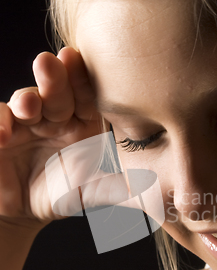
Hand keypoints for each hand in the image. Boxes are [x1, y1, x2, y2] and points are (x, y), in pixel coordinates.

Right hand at [0, 48, 121, 232]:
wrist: (22, 209)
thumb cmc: (61, 194)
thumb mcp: (88, 193)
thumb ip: (114, 188)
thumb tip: (148, 187)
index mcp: (81, 124)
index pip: (84, 97)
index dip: (81, 80)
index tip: (76, 60)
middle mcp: (54, 117)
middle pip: (55, 92)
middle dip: (53, 78)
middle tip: (50, 62)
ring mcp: (25, 122)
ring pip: (25, 102)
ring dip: (26, 100)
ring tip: (29, 105)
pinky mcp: (0, 131)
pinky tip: (4, 136)